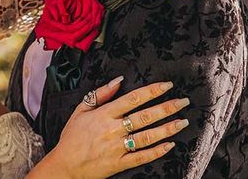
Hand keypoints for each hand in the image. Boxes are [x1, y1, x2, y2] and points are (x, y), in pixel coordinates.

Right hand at [46, 78, 188, 178]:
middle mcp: (113, 129)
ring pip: (147, 136)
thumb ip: (100, 94)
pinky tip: (170, 145)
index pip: (133, 98)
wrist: (65, 165)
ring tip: (182, 122)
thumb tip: (118, 80)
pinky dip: (157, 151)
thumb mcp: (81, 109)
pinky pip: (142, 157)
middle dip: (166, 108)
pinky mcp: (120, 163)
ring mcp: (118, 147)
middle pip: (144, 116)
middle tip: (183, 102)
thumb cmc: (72, 137)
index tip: (167, 86)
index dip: (152, 91)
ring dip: (167, 128)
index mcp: (104, 114)